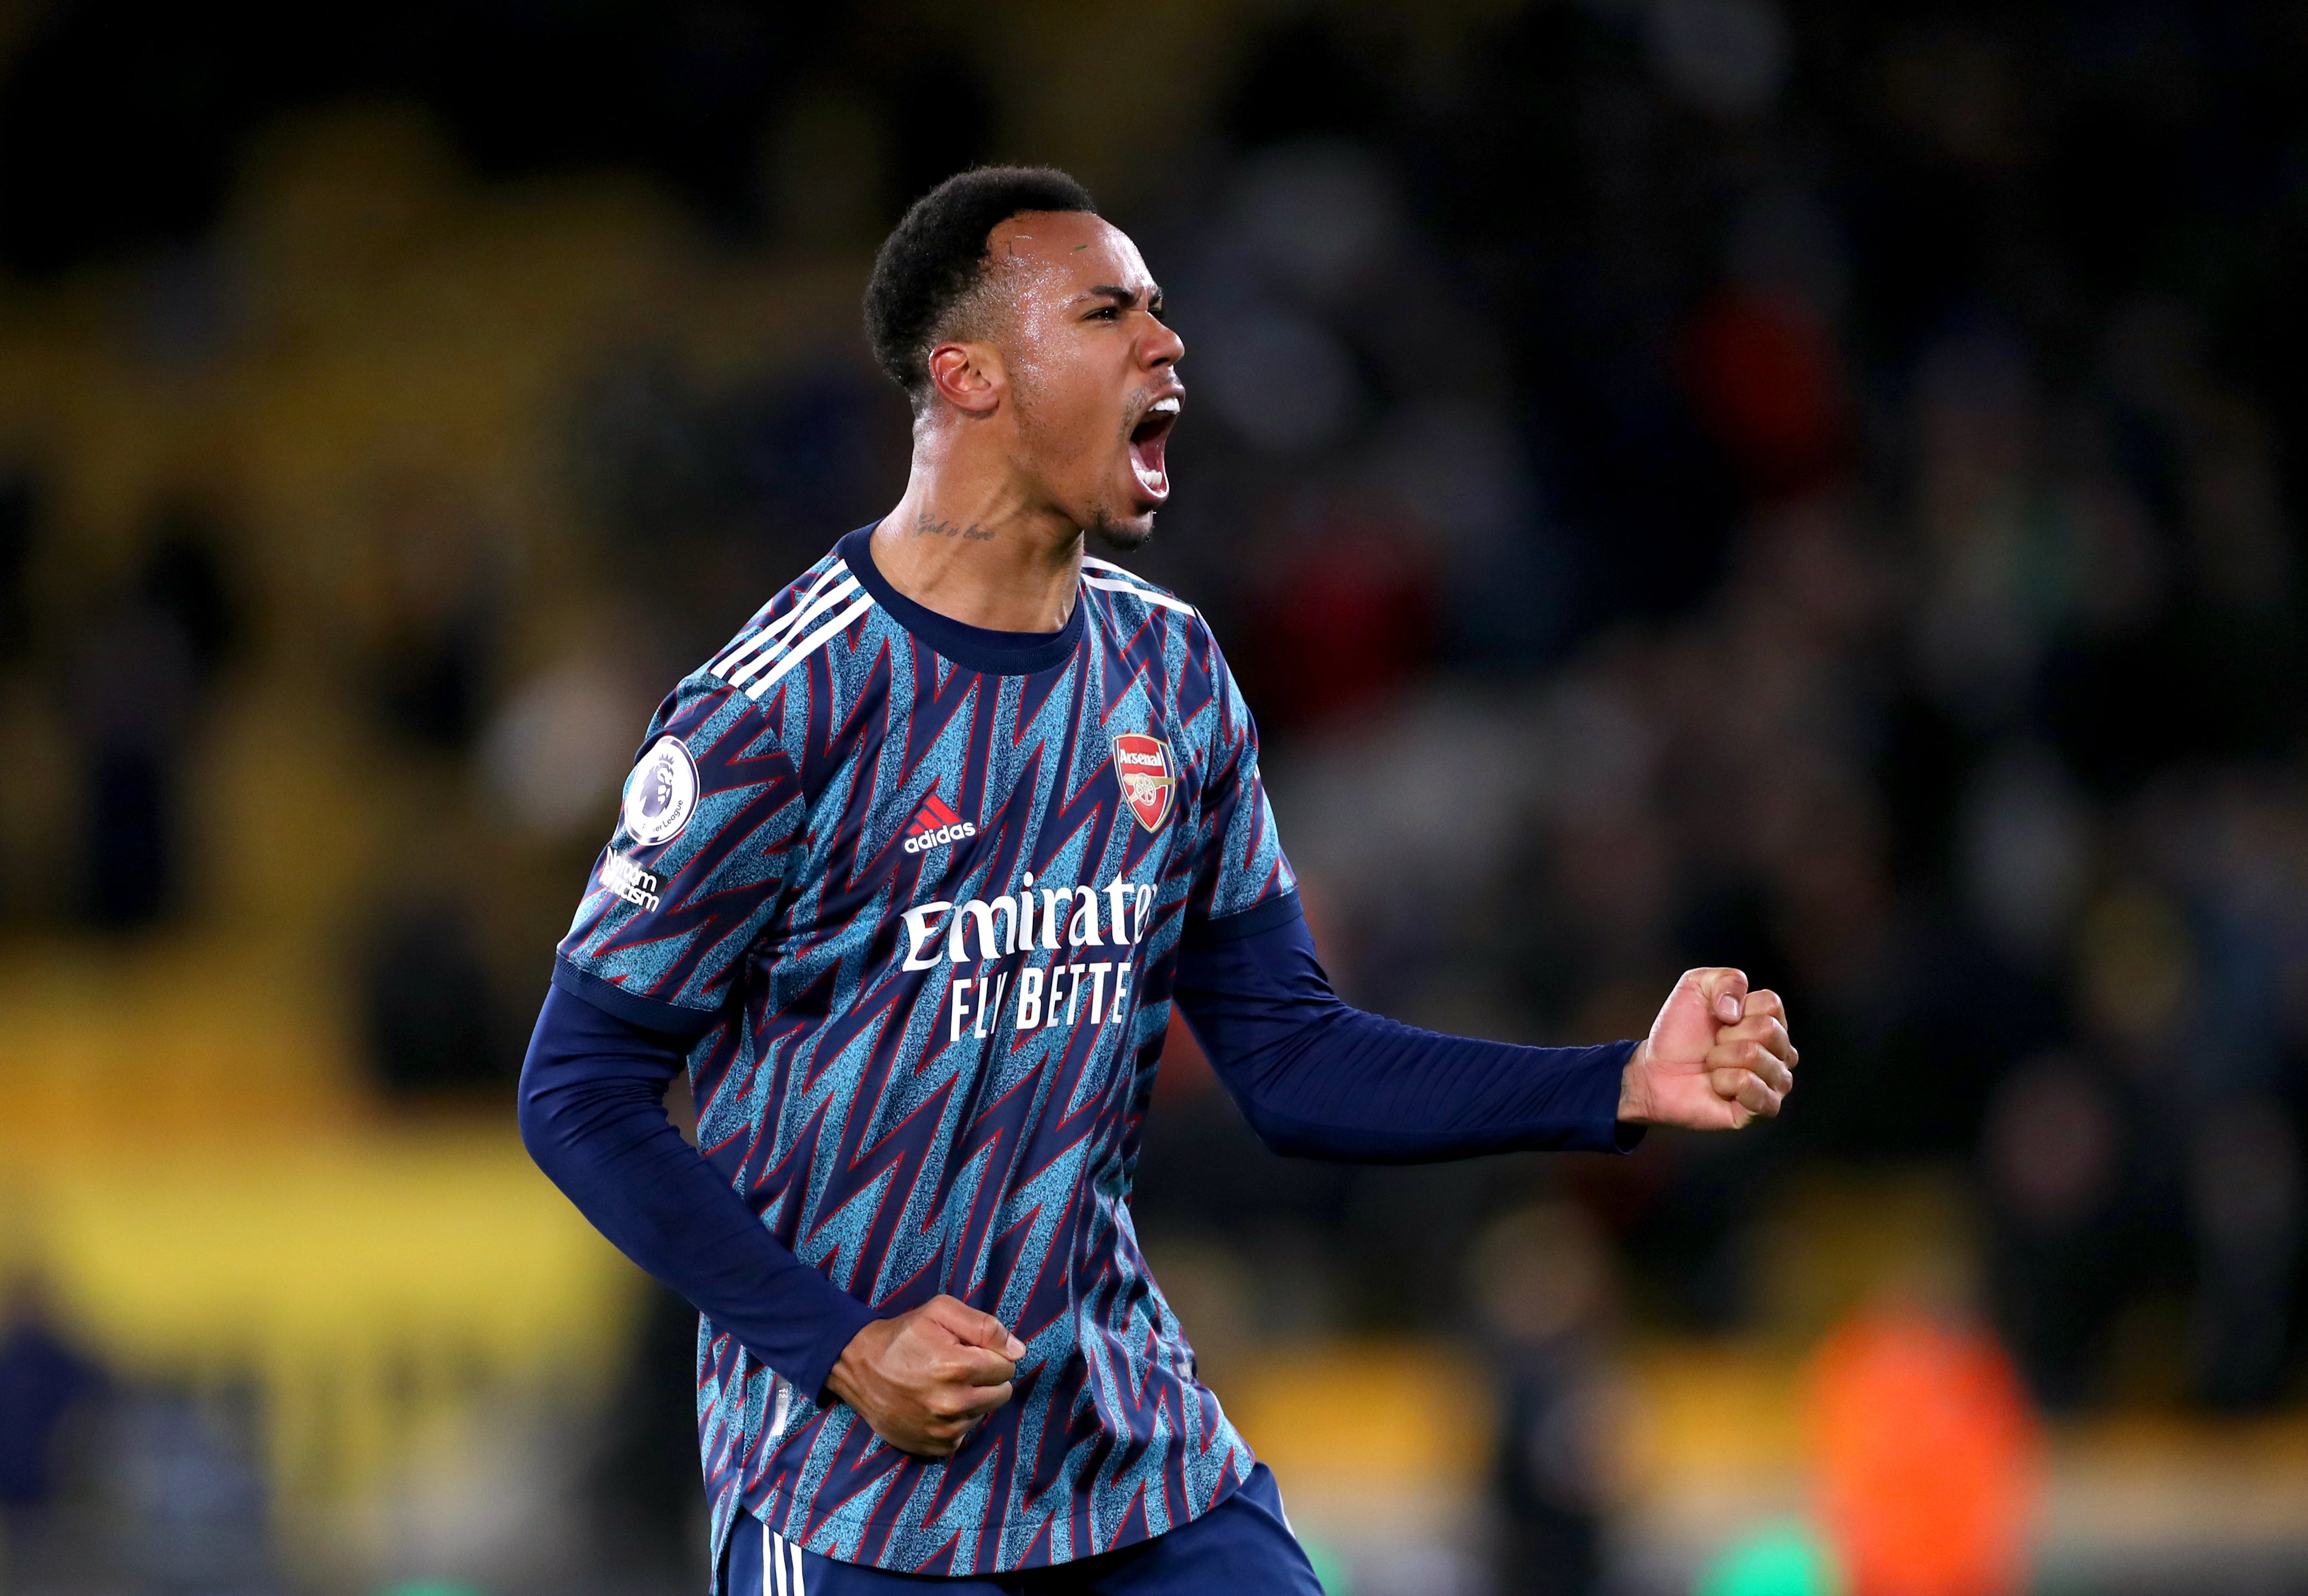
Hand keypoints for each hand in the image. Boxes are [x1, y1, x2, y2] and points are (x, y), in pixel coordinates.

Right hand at [825, 1294, 1025, 1457]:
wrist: (858, 1367)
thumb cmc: (902, 1336)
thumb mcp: (941, 1311)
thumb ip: (985, 1327)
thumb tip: (1018, 1351)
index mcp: (958, 1367)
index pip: (1007, 1367)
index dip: (991, 1356)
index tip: (970, 1351)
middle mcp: (953, 1403)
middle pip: (1001, 1394)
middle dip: (987, 1379)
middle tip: (959, 1368)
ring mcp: (942, 1430)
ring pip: (983, 1414)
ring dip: (971, 1401)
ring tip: (942, 1386)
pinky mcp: (932, 1447)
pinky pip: (963, 1436)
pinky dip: (955, 1422)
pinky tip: (935, 1406)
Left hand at [1617, 967, 1795, 1130]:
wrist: (1654, 1071)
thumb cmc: (1679, 1031)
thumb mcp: (1695, 987)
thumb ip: (1726, 980)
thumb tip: (1736, 1011)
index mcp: (1771, 1022)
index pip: (1771, 1004)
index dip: (1735, 1008)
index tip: (1718, 1019)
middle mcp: (1780, 1053)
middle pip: (1767, 1030)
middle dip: (1726, 1036)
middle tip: (1712, 1046)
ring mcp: (1774, 1083)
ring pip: (1756, 1057)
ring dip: (1720, 1059)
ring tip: (1712, 1067)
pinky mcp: (1762, 1109)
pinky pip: (1753, 1088)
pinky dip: (1725, 1083)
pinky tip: (1718, 1087)